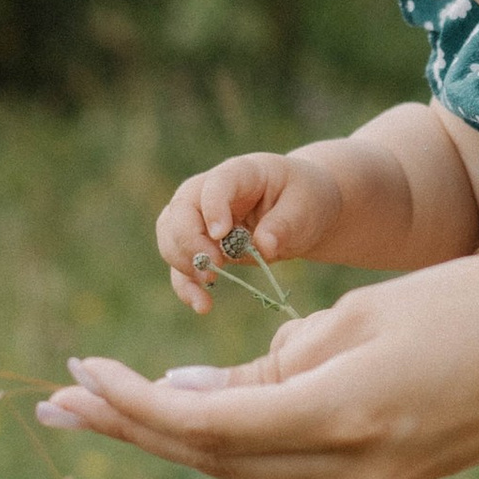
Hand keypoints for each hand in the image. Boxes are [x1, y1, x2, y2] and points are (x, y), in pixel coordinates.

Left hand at [40, 255, 478, 478]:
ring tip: (103, 404)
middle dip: (132, 425)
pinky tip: (196, 409)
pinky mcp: (389, 474)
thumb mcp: (369, 310)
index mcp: (343, 416)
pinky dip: (236, 435)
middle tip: (59, 398)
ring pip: (247, 464)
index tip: (81, 366)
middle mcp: (351, 467)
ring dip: (174, 434)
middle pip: (212, 457)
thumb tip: (202, 392)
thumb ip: (283, 354)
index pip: (206, 423)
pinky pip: (290, 459)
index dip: (133, 401)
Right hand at [157, 151, 346, 315]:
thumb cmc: (305, 199)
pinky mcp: (202, 246)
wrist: (302, 211)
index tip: (220, 234)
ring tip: (209, 288)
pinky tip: (202, 305)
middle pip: (180, 211)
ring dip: (183, 265)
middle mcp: (209, 192)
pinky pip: (182, 265)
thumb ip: (286, 223)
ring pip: (171, 237)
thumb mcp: (306, 206)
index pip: (215, 184)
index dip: (212, 207)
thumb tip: (263, 246)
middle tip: (215, 269)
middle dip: (190, 242)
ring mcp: (200, 219)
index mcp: (240, 173)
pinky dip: (187, 286)